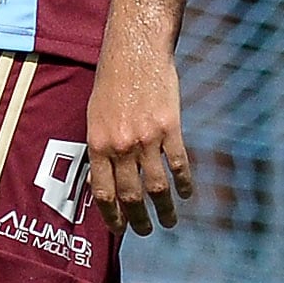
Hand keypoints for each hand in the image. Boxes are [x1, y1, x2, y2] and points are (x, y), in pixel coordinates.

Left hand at [86, 37, 194, 235]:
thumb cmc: (112, 81)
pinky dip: (184, 182)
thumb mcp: (95, 115)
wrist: (136, 51)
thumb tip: (108, 176)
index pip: (103, 193)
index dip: (112, 216)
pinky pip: (179, 163)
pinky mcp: (170, 127)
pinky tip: (188, 193)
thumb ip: (101, 146)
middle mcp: (121, 146)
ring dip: (164, 208)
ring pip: (157, 186)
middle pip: (131, 195)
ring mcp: (147, 138)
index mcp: (98, 144)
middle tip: (146, 230)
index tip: (120, 229)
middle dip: (139, 219)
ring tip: (170, 221)